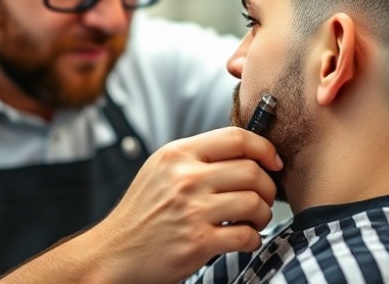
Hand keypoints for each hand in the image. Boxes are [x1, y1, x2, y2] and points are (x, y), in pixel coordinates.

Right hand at [90, 126, 282, 282]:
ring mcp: (192, 210)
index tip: (274, 162)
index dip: (264, 148)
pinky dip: (253, 239)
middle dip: (268, 187)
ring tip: (253, 221)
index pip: (236, 137)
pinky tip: (244, 239)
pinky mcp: (198, 242)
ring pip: (255, 203)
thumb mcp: (161, 170)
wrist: (114, 252)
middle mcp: (185, 178)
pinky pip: (247, 235)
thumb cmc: (142, 213)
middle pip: (252, 171)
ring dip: (263, 214)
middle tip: (263, 199)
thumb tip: (246, 153)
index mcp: (177, 154)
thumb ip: (196, 158)